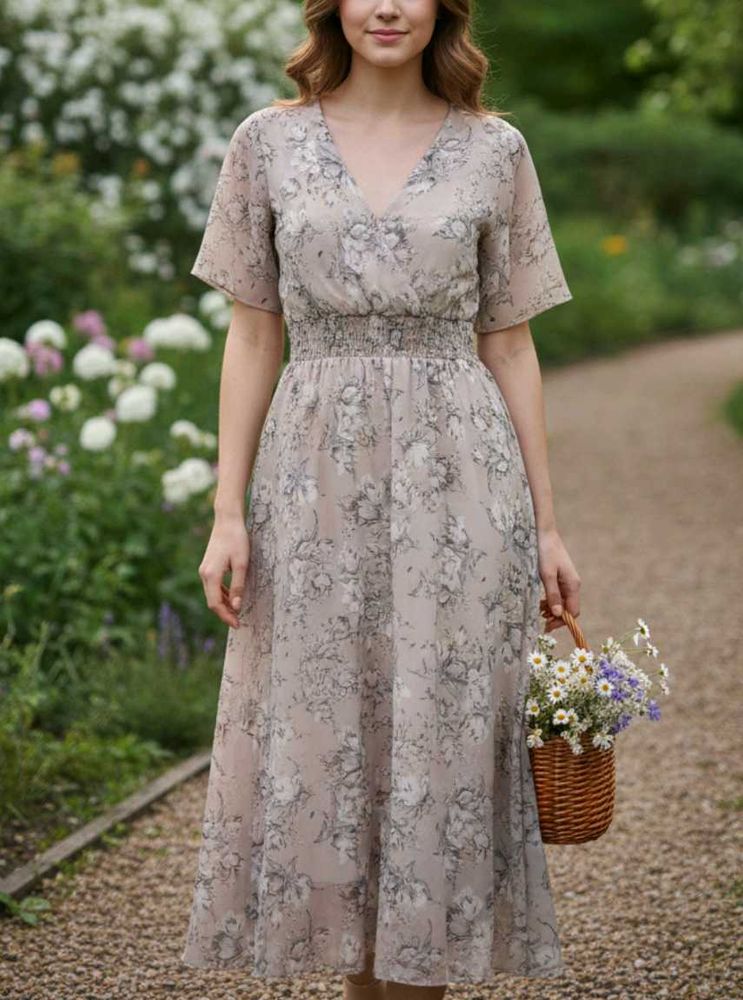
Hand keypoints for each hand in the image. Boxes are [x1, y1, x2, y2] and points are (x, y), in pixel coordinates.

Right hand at [198, 512, 249, 628]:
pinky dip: (222, 594)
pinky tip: (233, 597)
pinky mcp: (208, 566)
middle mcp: (204, 574)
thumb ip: (238, 586)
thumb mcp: (241, 564)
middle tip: (238, 622)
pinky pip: (213, 586)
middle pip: (212, 601)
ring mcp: (204, 570)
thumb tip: (237, 606)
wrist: (227, 520)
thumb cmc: (237, 540)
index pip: (215, 604)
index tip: (237, 624)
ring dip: (223, 604)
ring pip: (212, 594)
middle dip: (224, 613)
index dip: (226, 616)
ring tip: (237, 612)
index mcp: (210, 575)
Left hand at [536, 526, 580, 632]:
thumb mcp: (546, 575)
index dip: (562, 622)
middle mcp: (573, 585)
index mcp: (573, 585)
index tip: (547, 627)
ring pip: (563, 602)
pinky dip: (550, 601)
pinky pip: (558, 595)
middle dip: (556, 617)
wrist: (543, 533)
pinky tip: (540, 602)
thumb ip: (552, 595)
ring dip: (552, 610)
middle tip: (541, 622)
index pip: (573, 612)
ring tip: (538, 611)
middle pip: (569, 609)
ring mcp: (567, 581)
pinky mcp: (560, 577)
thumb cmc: (545, 552)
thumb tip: (558, 615)